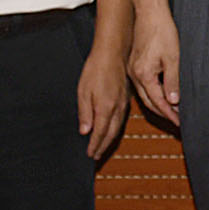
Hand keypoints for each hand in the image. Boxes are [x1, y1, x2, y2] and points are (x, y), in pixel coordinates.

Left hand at [76, 40, 128, 159]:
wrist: (112, 53)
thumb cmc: (96, 69)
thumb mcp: (83, 91)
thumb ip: (85, 113)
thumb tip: (85, 131)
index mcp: (106, 107)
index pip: (100, 133)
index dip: (95, 145)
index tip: (90, 154)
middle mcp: (117, 108)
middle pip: (111, 133)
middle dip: (103, 146)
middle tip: (96, 156)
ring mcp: (123, 103)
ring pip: (118, 127)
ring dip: (109, 139)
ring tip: (102, 146)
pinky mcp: (125, 98)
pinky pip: (121, 119)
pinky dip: (115, 128)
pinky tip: (111, 129)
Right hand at [130, 12, 181, 126]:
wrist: (150, 14)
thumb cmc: (163, 33)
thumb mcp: (173, 58)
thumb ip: (173, 81)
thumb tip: (174, 101)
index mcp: (144, 74)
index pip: (158, 101)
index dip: (170, 113)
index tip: (180, 122)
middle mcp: (135, 75)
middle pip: (149, 101)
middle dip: (164, 112)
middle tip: (178, 121)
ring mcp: (132, 70)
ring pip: (145, 94)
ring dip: (159, 104)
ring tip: (173, 111)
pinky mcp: (134, 65)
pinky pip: (143, 85)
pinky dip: (154, 93)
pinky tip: (163, 94)